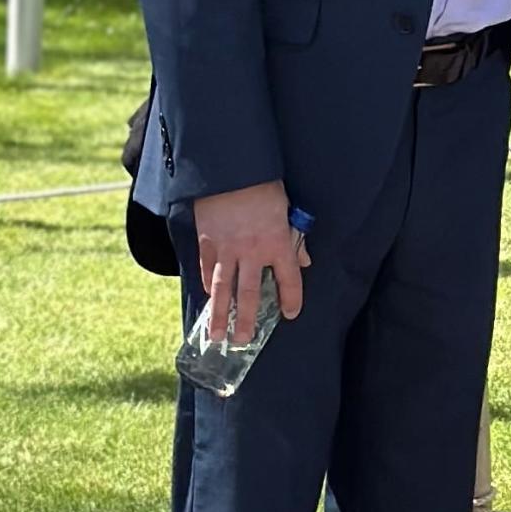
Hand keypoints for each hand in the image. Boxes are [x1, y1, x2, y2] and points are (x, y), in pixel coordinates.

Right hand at [192, 180, 307, 346]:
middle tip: (243, 340)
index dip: (291, 298)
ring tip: (216, 335)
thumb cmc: (266, 189)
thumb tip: (305, 261)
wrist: (232, 171)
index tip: (290, 315)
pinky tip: (207, 297)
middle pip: (249, 293)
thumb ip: (295, 239)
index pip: (289, 279)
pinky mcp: (206, 242)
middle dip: (246, 319)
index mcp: (278, 243)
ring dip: (219, 314)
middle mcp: (252, 252)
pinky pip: (205, 269)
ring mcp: (226, 249)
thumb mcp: (288, 212)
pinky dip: (206, 284)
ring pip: (222, 289)